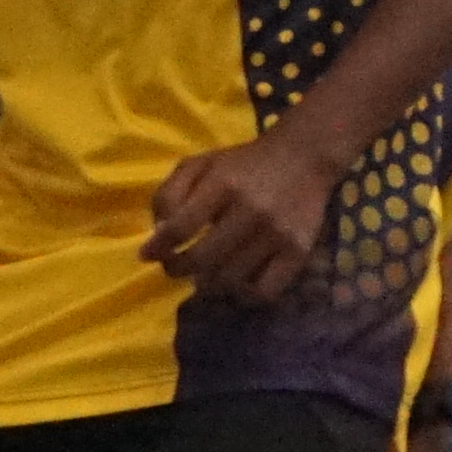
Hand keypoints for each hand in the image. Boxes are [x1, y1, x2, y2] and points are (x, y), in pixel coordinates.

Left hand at [143, 133, 339, 299]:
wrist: (304, 156)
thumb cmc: (244, 163)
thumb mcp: (201, 163)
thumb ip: (170, 193)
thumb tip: (157, 232)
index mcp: (224, 184)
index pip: (180, 228)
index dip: (158, 248)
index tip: (147, 254)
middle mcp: (251, 210)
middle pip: (202, 260)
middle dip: (178, 269)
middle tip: (175, 267)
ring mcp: (277, 234)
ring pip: (230, 279)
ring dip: (208, 283)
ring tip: (203, 274)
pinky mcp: (299, 251)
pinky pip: (265, 291)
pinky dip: (244, 294)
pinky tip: (237, 283)